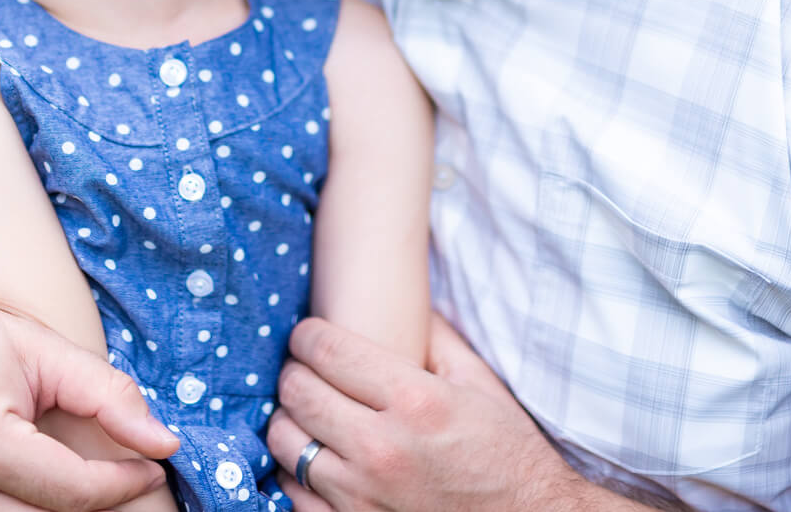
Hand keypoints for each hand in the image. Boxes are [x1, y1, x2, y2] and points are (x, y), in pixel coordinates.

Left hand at [264, 313, 615, 511]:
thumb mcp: (480, 384)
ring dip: (290, 420)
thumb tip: (401, 298)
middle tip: (305, 368)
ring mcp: (362, 496)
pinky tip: (316, 457)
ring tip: (308, 412)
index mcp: (416, 401)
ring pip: (284, 441)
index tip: (309, 334)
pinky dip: (294, 470)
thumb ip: (434, 336)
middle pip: (296, 391)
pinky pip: (291, 492)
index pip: (326, 349)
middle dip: (294, 371)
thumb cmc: (506, 452)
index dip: (307, 335)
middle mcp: (383, 448)